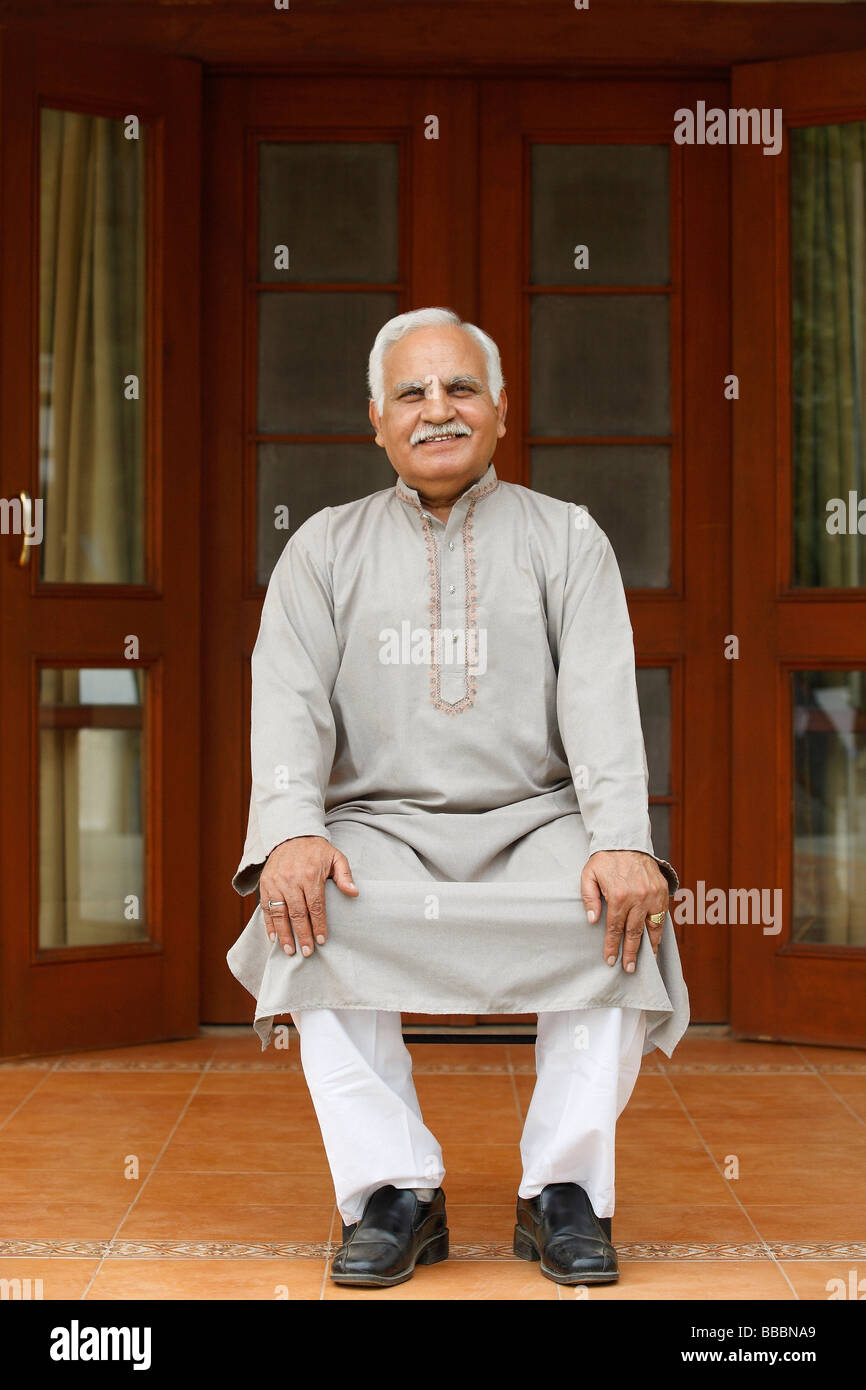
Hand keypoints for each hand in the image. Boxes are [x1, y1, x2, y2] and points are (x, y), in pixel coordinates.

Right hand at [260, 836, 357, 957]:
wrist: (291, 835)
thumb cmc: (316, 851)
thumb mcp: (335, 857)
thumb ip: (345, 875)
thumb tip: (354, 892)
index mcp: (310, 875)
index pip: (315, 906)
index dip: (318, 925)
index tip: (321, 940)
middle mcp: (291, 880)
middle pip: (297, 913)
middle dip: (302, 935)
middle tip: (307, 952)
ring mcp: (276, 883)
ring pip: (279, 913)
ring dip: (284, 934)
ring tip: (289, 951)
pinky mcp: (265, 884)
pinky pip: (266, 907)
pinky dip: (268, 924)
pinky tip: (273, 938)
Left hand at [580, 850, 667, 972]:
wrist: (626, 841)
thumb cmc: (605, 860)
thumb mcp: (588, 875)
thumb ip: (589, 898)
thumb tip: (592, 920)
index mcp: (618, 895)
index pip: (614, 928)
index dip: (612, 946)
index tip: (610, 960)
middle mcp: (638, 898)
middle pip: (634, 932)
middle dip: (630, 953)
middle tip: (628, 969)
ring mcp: (652, 895)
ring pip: (652, 927)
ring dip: (649, 946)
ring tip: (646, 962)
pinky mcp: (662, 891)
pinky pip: (661, 916)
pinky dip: (659, 931)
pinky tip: (656, 942)